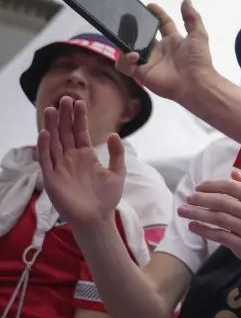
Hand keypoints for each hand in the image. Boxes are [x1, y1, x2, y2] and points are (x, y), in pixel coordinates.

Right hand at [36, 97, 123, 227]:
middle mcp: (71, 158)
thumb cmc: (106, 197)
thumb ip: (116, 153)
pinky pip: (46, 161)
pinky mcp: (52, 179)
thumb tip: (114, 134)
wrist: (98, 218)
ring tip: (51, 110)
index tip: (78, 102)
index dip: (78, 118)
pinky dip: (45, 147)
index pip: (80, 132)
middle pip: (65, 133)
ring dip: (52, 127)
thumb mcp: (117, 172)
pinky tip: (45, 134)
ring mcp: (60, 167)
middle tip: (64, 99)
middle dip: (64, 117)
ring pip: (54, 143)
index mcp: (85, 155)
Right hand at [116, 0, 218, 105]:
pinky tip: (133, 55)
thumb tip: (187, 0)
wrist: (196, 84)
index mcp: (173, 41)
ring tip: (129, 39)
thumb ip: (192, 18)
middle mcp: (160, 50)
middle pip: (142, 36)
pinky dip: (124, 59)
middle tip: (127, 20)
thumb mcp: (198, 35)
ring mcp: (150, 61)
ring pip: (130, 49)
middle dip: (134, 28)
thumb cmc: (199, 61)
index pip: (162, 24)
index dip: (156, 14)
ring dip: (126, 43)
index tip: (149, 6)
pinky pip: (125, 65)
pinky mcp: (142, 73)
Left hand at [177, 170, 240, 266]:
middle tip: (187, 199)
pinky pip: (220, 236)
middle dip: (201, 199)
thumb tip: (233, 172)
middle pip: (223, 202)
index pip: (232, 187)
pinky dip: (204, 231)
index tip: (198, 187)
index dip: (212, 185)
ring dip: (198, 213)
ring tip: (183, 211)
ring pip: (219, 219)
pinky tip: (193, 226)